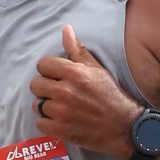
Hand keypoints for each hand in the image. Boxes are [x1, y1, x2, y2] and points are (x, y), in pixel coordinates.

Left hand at [30, 23, 138, 153]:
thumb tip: (66, 29)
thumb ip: (77, 50)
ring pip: (37, 104)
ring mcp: (61, 112)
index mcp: (74, 73)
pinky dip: (48, 123)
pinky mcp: (61, 130)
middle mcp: (65, 91)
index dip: (49, 70)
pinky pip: (40, 123)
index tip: (57, 76)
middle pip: (35, 85)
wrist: (124, 126)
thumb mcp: (97, 69)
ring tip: (61, 107)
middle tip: (59, 93)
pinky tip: (60, 120)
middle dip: (45, 87)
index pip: (42, 65)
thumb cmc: (111, 95)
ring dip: (46, 106)